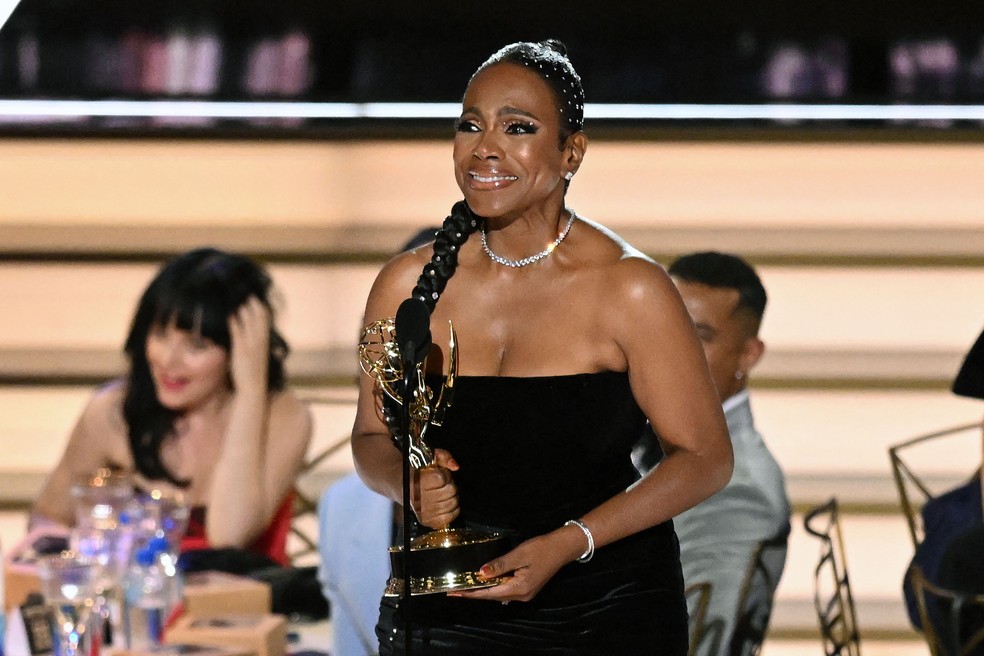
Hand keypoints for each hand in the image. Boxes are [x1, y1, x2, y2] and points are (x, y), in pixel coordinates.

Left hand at [228, 296, 270, 394]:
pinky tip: (231, 316)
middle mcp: (260, 342)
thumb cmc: (253, 374)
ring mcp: (251, 345)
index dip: (261, 309)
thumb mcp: (258, 357)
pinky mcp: (241, 350)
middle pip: (260, 318)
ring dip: (245, 311)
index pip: (266, 321)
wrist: (252, 388)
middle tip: (247, 294)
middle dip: (254, 305)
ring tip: (239, 301)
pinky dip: (235, 323)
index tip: (255, 299)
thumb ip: (256, 345)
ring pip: (250, 323)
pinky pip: (238, 333)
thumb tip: (251, 335)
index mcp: (265, 342)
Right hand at [411, 448, 459, 528]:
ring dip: (452, 496)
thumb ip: (444, 457)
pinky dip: (453, 509)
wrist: (403, 488)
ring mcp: (424, 512)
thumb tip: (455, 467)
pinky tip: (445, 503)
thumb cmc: (419, 472)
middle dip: (450, 485)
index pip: (441, 478)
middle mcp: (419, 500)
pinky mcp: (429, 522)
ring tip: (443, 493)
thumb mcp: (429, 458)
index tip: (439, 474)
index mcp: (416, 483)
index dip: (444, 474)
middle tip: (442, 484)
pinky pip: (451, 517)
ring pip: (452, 503)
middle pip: (450, 491)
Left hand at [448, 531, 570, 603]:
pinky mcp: (527, 588)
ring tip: (466, 585)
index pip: (489, 593)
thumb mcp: (519, 554)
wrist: (562, 548)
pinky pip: (506, 590)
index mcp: (519, 589)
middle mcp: (521, 596)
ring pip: (499, 594)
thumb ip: (499, 565)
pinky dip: (494, 586)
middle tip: (455, 589)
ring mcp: (525, 594)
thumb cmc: (541, 548)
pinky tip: (486, 582)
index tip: (454, 593)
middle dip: (474, 592)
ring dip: (484, 590)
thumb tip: (480, 574)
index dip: (471, 593)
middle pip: (493, 596)